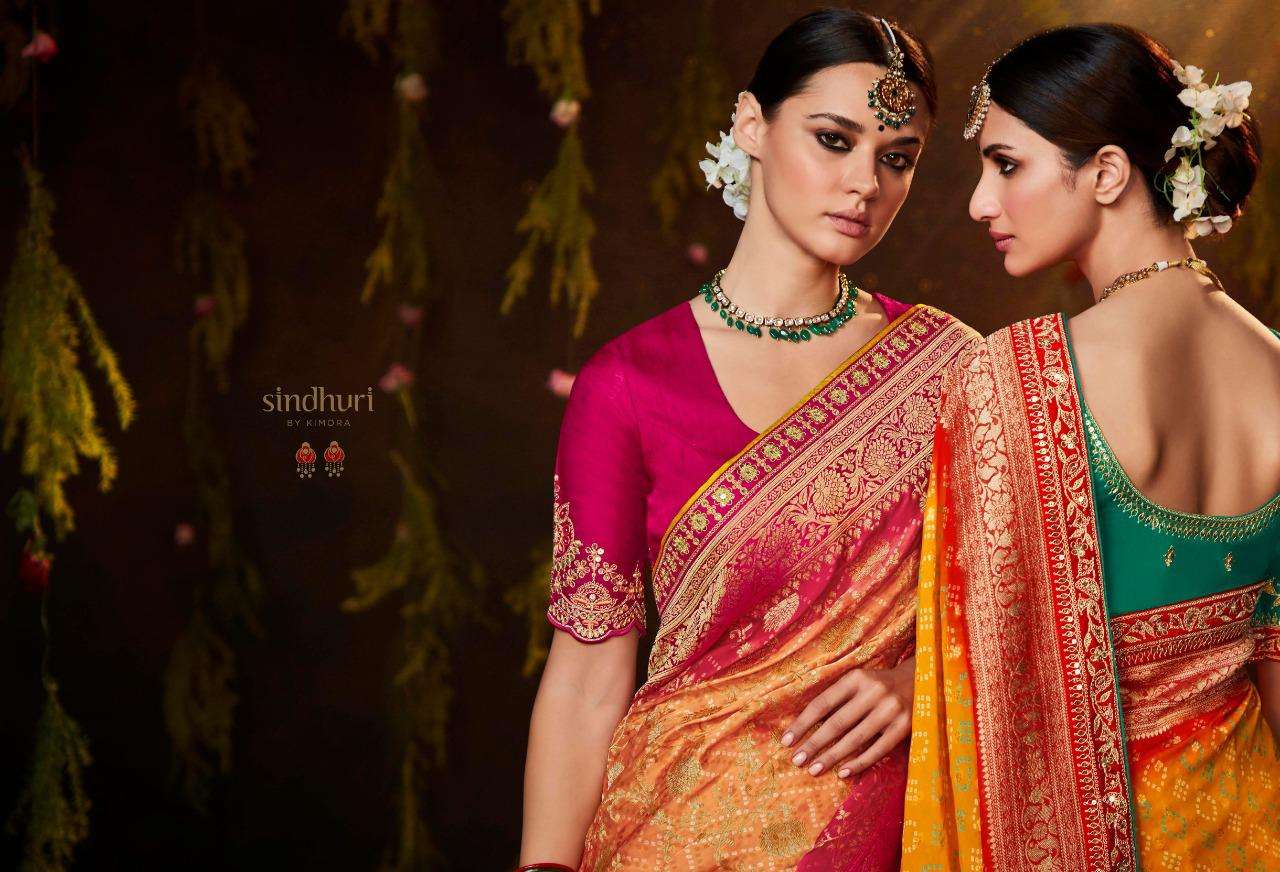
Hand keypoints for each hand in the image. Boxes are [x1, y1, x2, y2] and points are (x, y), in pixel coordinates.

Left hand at [780, 656, 913, 778]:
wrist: (921, 682)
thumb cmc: (878, 685)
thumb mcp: (858, 682)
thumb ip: (836, 699)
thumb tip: (804, 726)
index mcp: (856, 677)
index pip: (822, 703)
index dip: (802, 723)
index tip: (786, 741)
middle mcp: (873, 692)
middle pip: (837, 723)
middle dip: (813, 743)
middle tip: (796, 761)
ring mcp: (890, 710)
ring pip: (855, 738)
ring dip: (832, 756)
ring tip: (813, 769)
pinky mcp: (904, 727)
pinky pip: (878, 750)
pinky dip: (859, 762)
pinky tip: (842, 772)